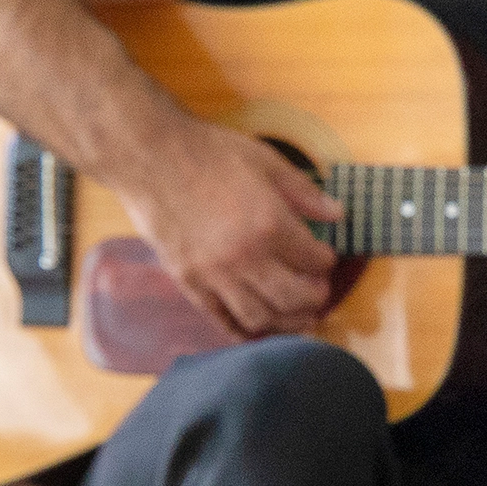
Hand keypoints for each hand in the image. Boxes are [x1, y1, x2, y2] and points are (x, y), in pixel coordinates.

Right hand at [118, 123, 340, 336]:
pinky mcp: (188, 281)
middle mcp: (244, 257)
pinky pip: (221, 320)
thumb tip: (338, 214)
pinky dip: (244, 332)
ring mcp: (214, 274)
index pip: (315, 261)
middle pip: (295, 298)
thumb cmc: (207, 153)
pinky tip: (259, 330)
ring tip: (298, 316)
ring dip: (286, 322)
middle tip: (319, 291)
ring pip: (261, 317)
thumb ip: (305, 193)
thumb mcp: (266, 161)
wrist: (148, 156)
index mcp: (270, 225)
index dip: (327, 261)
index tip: (325, 257)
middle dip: (315, 298)